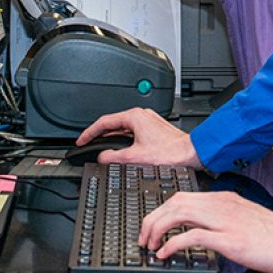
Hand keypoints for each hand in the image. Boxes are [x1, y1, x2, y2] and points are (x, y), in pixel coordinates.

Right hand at [76, 108, 202, 167]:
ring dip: (111, 138)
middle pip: (113, 123)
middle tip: (88, 144)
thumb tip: (102, 157)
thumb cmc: (170, 153)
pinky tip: (120, 149)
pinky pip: (132, 131)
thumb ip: (114, 157)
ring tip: (100, 147)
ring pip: (123, 128)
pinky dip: (122, 139)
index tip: (81, 140)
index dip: (89, 132)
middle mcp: (141, 115)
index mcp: (134, 117)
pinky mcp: (153, 129)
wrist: (190, 153)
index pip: (104, 122)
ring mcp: (148, 121)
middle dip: (99, 134)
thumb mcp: (135, 157)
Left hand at [139, 191, 272, 272]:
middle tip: (144, 237)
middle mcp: (222, 203)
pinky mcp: (231, 239)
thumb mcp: (246, 221)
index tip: (152, 226)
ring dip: (158, 228)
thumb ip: (224, 221)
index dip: (162, 210)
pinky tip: (166, 254)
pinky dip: (173, 243)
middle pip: (175, 201)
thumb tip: (202, 234)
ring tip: (150, 245)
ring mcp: (226, 220)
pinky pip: (193, 235)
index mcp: (225, 199)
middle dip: (152, 218)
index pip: (183, 196)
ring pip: (179, 212)